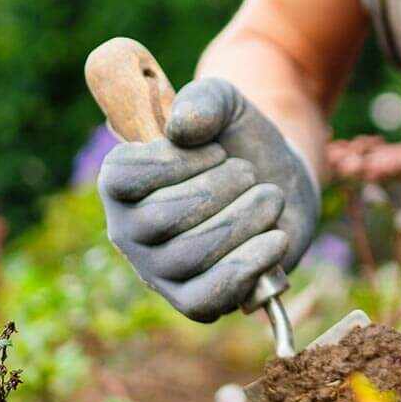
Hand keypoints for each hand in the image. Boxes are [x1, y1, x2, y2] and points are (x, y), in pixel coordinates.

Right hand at [97, 78, 319, 321]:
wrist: (280, 181)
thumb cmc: (239, 142)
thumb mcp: (226, 104)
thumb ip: (204, 101)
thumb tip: (180, 129)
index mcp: (120, 182)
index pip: (124, 178)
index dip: (175, 162)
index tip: (215, 150)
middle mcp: (129, 231)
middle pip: (160, 219)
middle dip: (218, 191)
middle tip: (249, 174)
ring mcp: (159, 270)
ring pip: (189, 256)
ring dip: (243, 221)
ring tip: (270, 198)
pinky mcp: (194, 300)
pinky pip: (208, 298)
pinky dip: (247, 267)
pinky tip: (275, 239)